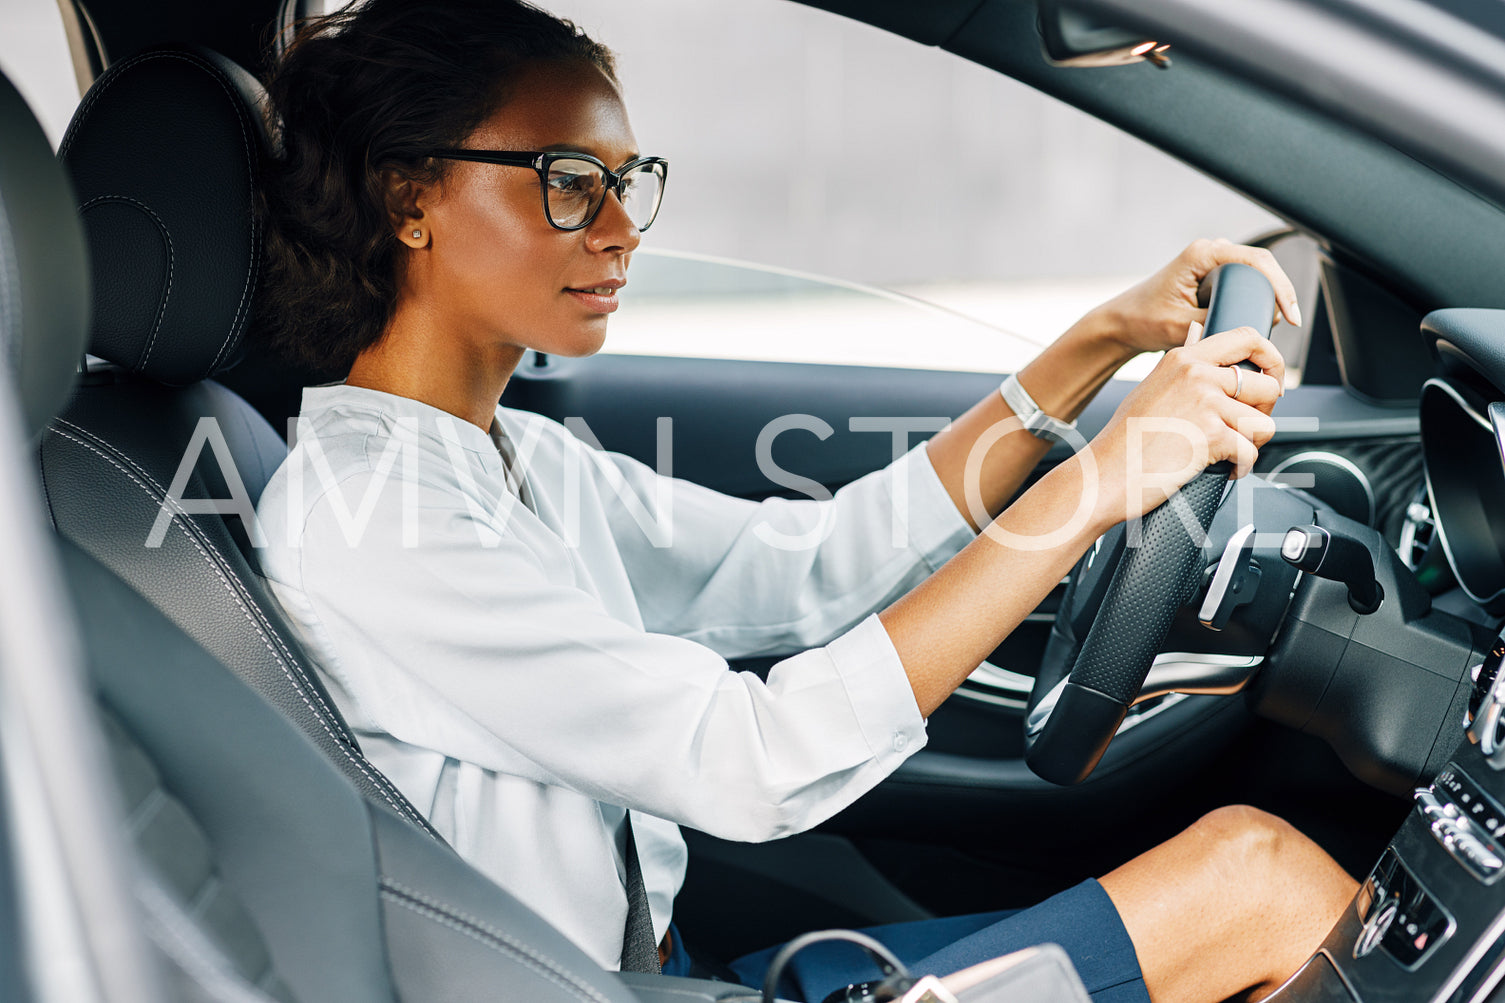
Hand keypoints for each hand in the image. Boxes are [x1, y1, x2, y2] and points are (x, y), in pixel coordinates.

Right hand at [1083, 327, 1284, 528]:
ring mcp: (1205, 404)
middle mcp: (1196, 375)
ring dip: (1252, 444)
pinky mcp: (1212, 436)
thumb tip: (1198, 336)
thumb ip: (1182, 365)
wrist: (1107, 473)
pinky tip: (1220, 469)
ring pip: (1264, 423)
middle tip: (1244, 428)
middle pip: (1266, 385)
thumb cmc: (1125, 438)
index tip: (1271, 378)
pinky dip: (1240, 467)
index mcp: (1183, 359)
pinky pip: (1250, 452)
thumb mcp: (1151, 386)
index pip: (1247, 337)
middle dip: (1263, 412)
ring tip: (1228, 452)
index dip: (1271, 358)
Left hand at [1090, 238, 1301, 355]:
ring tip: (1268, 325)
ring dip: (1265, 296)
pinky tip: (1257, 320)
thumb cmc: (1144, 320)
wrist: (1123, 323)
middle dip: (1277, 293)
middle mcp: (1209, 250)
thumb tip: (1255, 320)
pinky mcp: (1212, 273)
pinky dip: (1253, 299)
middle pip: (1261, 265)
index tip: (1290, 315)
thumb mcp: (1183, 325)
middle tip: (1283, 324)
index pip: (1256, 261)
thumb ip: (1218, 319)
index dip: (1280, 287)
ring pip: (1254, 274)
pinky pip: (1243, 282)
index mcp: (1201, 254)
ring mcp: (1212, 260)